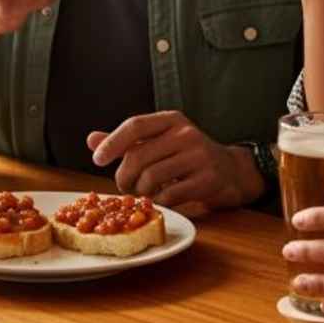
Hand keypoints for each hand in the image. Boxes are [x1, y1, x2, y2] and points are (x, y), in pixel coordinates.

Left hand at [86, 111, 261, 210]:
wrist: (232, 171)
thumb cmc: (188, 156)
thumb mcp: (160, 142)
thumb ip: (128, 142)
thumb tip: (91, 140)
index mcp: (171, 120)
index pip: (135, 125)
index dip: (112, 142)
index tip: (98, 160)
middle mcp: (186, 134)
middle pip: (138, 156)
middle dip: (124, 176)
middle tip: (124, 186)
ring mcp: (199, 156)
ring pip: (151, 178)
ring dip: (140, 192)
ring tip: (144, 193)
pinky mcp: (207, 179)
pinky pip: (169, 195)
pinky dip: (159, 202)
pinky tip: (161, 200)